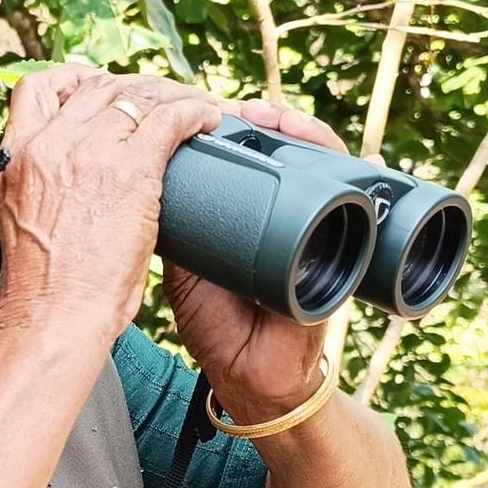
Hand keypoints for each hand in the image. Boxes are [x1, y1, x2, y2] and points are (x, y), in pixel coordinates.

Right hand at [0, 68, 222, 359]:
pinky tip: (208, 122)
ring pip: (138, 94)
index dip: (74, 82)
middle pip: (97, 85)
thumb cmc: (43, 291)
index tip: (101, 93)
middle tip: (159, 101)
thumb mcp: (23, 223)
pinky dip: (195, 113)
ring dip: (171, 96)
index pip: (38, 88)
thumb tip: (69, 188)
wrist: (51, 318)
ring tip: (193, 109)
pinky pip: (171, 119)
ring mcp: (89, 152)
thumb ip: (41, 192)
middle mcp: (49, 143)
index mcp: (17, 156)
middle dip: (133, 87)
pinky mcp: (130, 170)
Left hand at [163, 97, 348, 421]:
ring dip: (301, 133)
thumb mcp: (184, 267)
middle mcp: (286, 214)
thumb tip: (138, 179)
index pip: (249, 156)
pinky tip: (330, 148)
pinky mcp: (338, 247)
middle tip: (246, 110)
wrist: (251, 377)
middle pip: (286, 149)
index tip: (210, 112)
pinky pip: (348, 195)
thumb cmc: (218, 326)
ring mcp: (316, 227)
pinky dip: (342, 165)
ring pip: (319, 161)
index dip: (236, 130)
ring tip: (274, 120)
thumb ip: (170, 228)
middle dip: (268, 122)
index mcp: (249, 215)